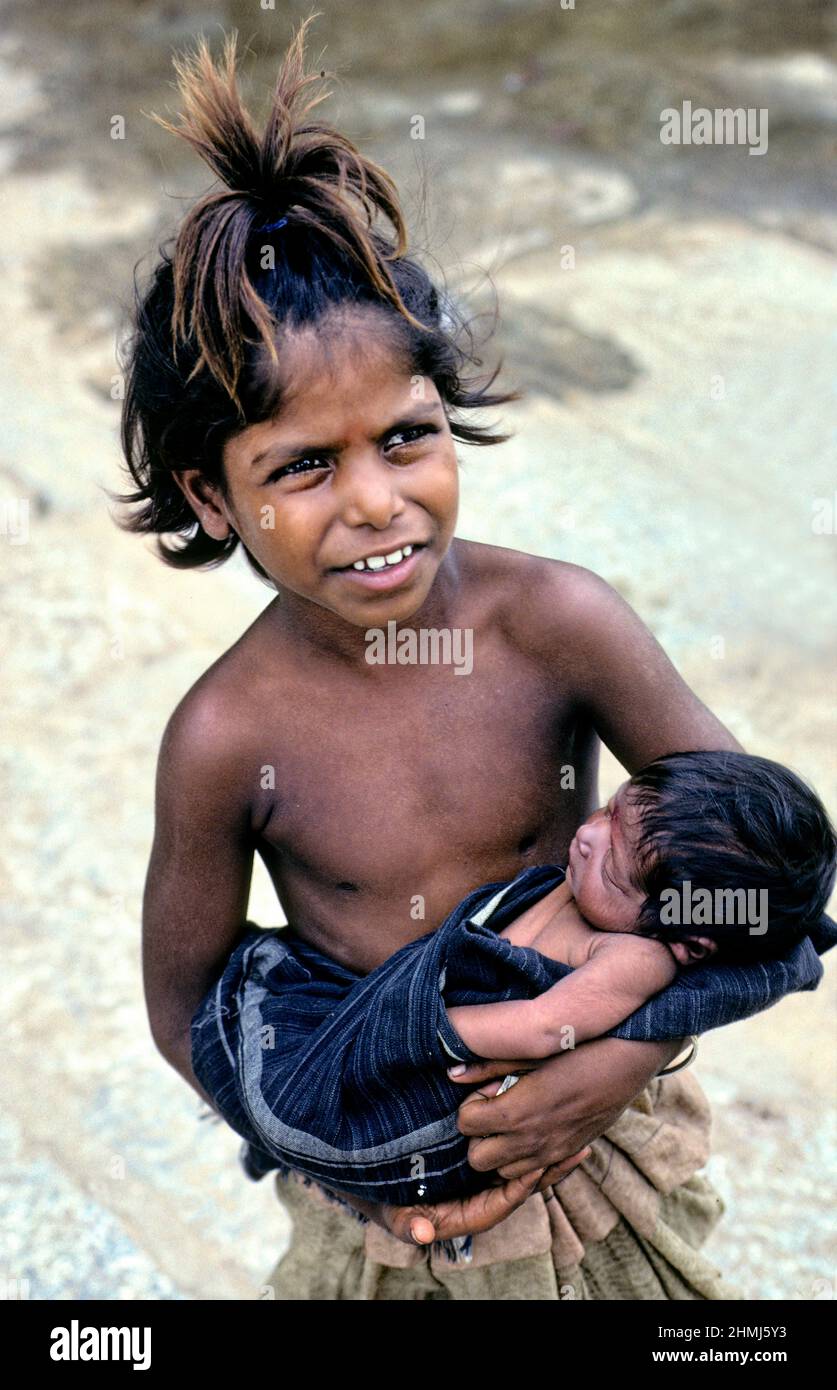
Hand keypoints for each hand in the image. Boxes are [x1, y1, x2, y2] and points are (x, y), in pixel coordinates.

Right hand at [329, 1076, 582, 1246]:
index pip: (496, 1204)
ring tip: (576, 1133)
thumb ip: (403, 1221)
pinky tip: (545, 1114)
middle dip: (545, 1168)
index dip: (518, 1188)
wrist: (354, 1153)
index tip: (537, 1169)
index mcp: (456, 1211)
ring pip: (517, 1165)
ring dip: (543, 1150)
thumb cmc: (370, 1185)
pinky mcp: (474, 1152)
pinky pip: (507, 1148)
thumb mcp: (382, 1204)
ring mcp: (475, 1173)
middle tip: (576, 1148)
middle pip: (516, 1184)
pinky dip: (526, 1135)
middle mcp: (471, 1193)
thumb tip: (424, 1234)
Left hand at [449, 1035, 680, 1189]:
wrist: (628, 1061)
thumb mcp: (530, 1051)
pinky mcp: (567, 1155)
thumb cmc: (578, 1048)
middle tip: (493, 1109)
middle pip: (477, 1159)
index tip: (487, 1090)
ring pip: (503, 1171)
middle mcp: (530, 1141)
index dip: (470, 1106)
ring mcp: (551, 1153)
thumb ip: (489, 1065)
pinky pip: (531, 1173)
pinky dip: (523, 1159)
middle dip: (478, 1135)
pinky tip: (533, 1130)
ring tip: (512, 1120)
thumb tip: (451, 1073)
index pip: (466, 1125)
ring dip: (500, 1150)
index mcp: (516, 1112)